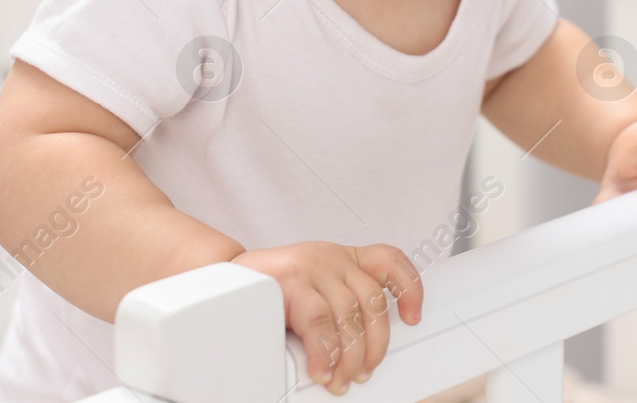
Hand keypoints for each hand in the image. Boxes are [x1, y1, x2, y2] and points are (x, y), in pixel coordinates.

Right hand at [231, 241, 423, 394]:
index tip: (413, 317)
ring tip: (339, 378)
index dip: (409, 287)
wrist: (223, 278)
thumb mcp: (313, 291)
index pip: (390, 260)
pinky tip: (321, 367)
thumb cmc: (270, 291)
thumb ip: (338, 309)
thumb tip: (359, 353)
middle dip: (373, 345)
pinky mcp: (291, 280)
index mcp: (344, 258)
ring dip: (348, 355)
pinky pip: (318, 320)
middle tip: (363, 372)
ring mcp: (312, 266)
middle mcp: (332, 258)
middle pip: (372, 301)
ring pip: (348, 315)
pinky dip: (323, 351)